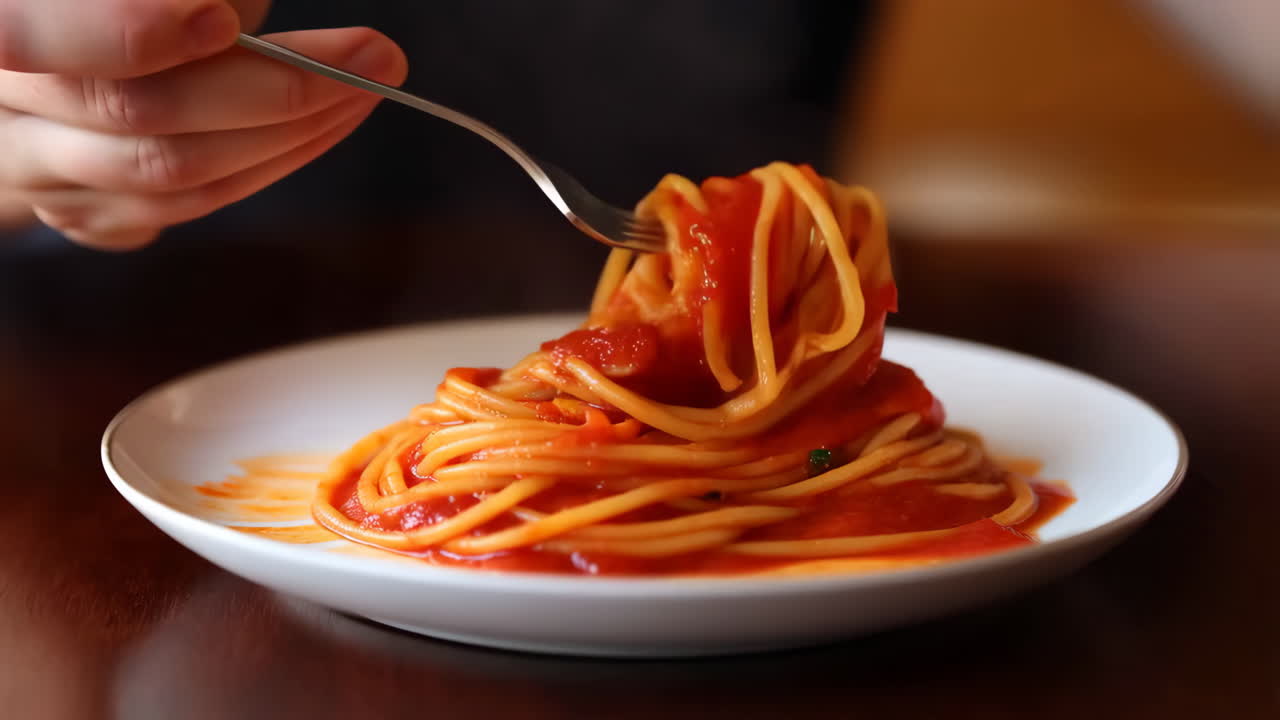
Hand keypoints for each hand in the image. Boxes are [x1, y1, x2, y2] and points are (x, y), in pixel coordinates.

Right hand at [0, 0, 407, 248]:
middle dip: (272, 86)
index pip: (31, 33)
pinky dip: (268, 166)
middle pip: (136, 113)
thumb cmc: (91, 8)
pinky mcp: (82, 212)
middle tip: (373, 55)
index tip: (219, 21)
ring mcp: (37, 171)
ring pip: (173, 173)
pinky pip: (187, 205)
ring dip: (290, 134)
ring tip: (367, 86)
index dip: (126, 30)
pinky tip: (327, 126)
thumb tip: (234, 14)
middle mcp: (1, 108)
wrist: (38, 68)